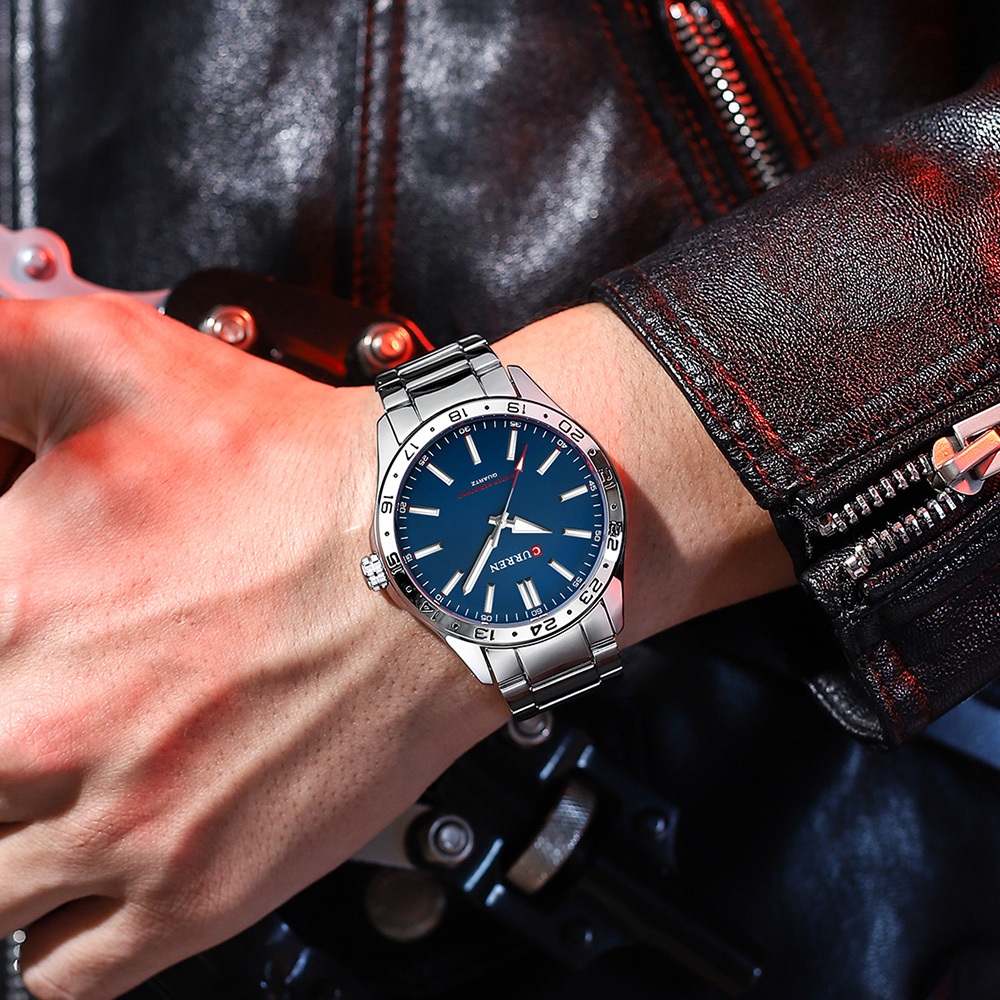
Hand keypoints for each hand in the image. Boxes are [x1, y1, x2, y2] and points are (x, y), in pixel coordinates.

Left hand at [0, 294, 789, 999]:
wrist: (447, 553)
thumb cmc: (305, 472)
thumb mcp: (119, 360)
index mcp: (5, 601)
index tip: (12, 643)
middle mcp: (40, 730)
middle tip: (38, 703)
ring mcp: (119, 833)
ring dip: (1, 839)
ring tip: (49, 783)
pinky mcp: (197, 895)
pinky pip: (57, 971)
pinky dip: (49, 934)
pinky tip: (90, 862)